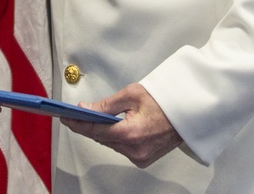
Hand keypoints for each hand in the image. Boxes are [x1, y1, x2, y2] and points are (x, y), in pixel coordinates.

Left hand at [60, 83, 181, 167]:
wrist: (188, 112)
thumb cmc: (164, 101)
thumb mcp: (131, 95)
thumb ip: (106, 105)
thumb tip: (86, 109)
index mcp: (131, 134)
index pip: (95, 131)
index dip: (77, 124)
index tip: (65, 117)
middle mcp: (135, 150)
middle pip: (101, 138)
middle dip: (88, 125)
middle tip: (76, 114)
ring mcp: (140, 157)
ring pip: (111, 144)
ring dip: (102, 131)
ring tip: (92, 118)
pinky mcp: (144, 159)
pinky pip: (121, 148)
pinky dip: (115, 137)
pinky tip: (111, 126)